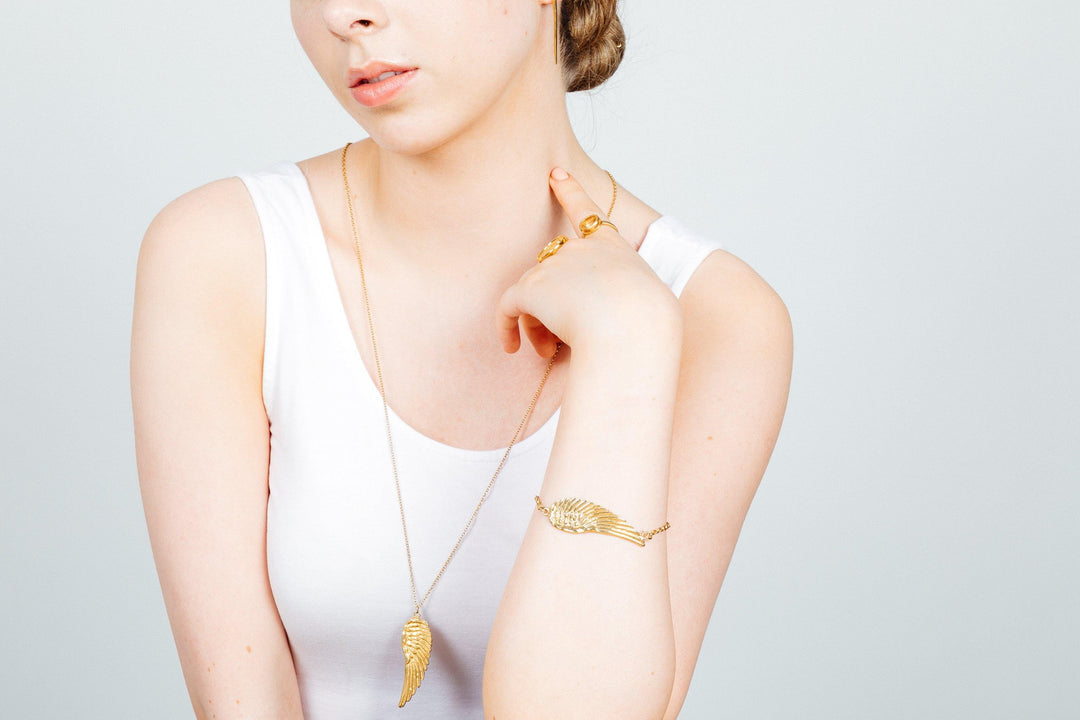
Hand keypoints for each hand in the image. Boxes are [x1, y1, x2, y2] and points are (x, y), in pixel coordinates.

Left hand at [494, 167, 680, 357]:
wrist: (631, 328)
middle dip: (551, 307)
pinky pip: (509, 308)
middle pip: (553, 275)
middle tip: (555, 343)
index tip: (555, 173)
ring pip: (533, 297)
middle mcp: (579, 249)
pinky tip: (511, 347)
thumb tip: (598, 317)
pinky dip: (507, 329)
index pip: (588, 213)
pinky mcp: (531, 288)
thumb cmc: (647, 325)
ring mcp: (553, 265)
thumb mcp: (647, 302)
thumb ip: (620, 299)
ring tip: (549, 353)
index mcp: (612, 248)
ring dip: (537, 327)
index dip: (571, 191)